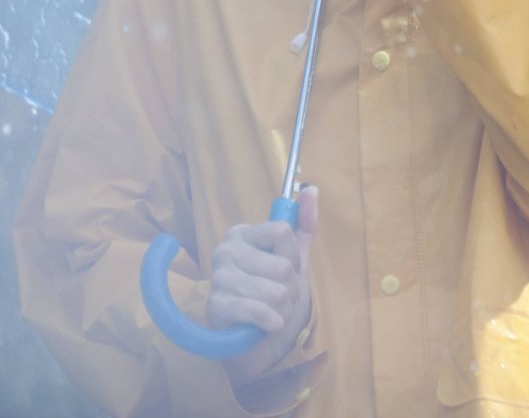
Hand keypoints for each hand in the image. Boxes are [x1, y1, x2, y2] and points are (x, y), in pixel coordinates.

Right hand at [206, 187, 318, 385]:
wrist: (257, 338)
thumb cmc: (273, 292)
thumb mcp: (293, 257)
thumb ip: (303, 224)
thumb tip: (312, 189)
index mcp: (243, 233)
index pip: (281, 232)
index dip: (292, 257)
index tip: (286, 269)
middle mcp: (226, 250)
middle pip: (282, 266)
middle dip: (290, 288)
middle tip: (278, 297)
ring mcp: (218, 278)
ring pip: (276, 291)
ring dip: (283, 308)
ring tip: (272, 311)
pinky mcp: (216, 307)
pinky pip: (260, 311)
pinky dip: (272, 321)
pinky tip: (266, 324)